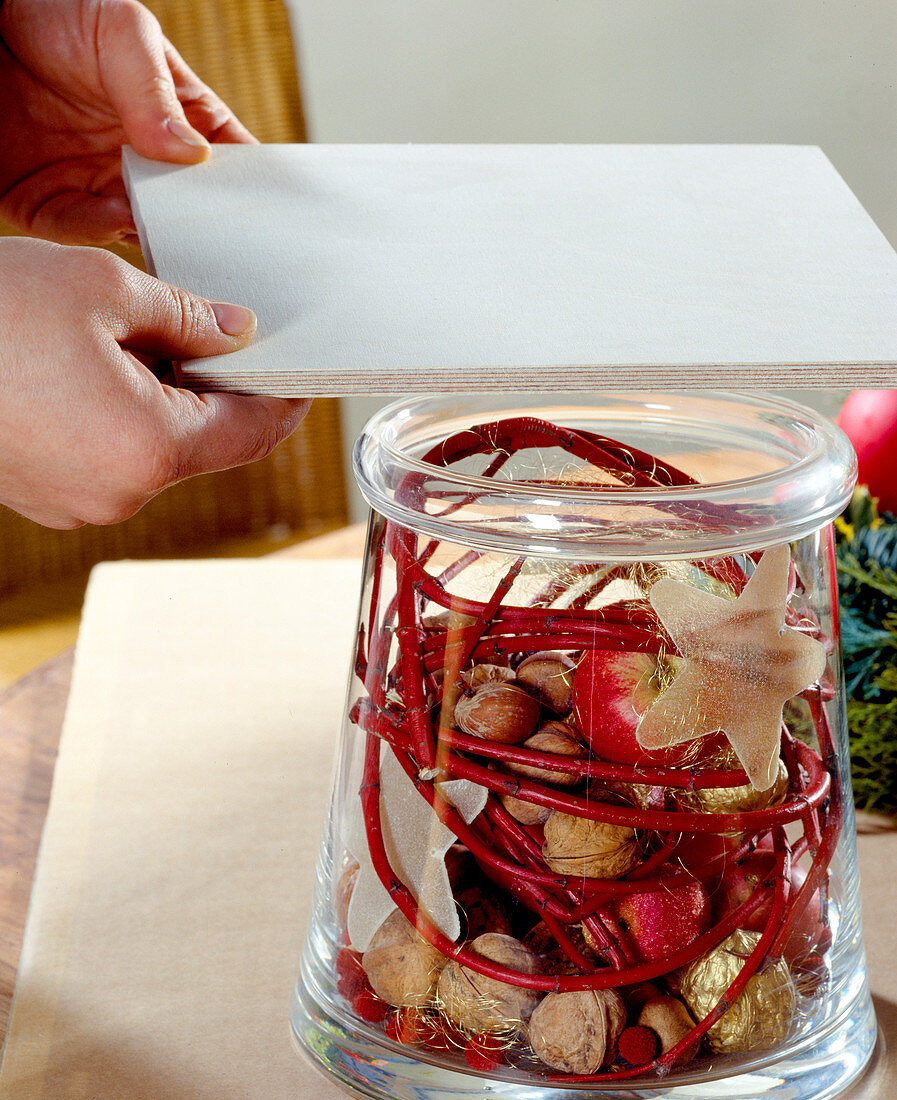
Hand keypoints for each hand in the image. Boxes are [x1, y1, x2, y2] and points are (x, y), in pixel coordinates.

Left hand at [0, 0, 254, 245]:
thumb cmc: (53, 11)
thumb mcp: (120, 32)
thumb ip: (155, 91)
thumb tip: (194, 153)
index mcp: (174, 119)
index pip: (225, 163)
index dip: (247, 188)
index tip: (265, 211)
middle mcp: (140, 162)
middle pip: (185, 210)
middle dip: (201, 226)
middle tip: (215, 234)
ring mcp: (96, 186)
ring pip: (138, 230)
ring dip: (153, 233)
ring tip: (164, 224)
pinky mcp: (49, 203)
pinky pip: (80, 229)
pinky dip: (100, 230)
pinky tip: (118, 218)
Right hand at [0, 237, 308, 527]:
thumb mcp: (102, 290)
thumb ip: (188, 318)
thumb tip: (238, 332)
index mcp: (148, 449)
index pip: (253, 433)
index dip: (285, 397)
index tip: (300, 370)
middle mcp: (119, 493)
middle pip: (206, 442)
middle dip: (218, 388)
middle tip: (213, 329)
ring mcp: (78, 503)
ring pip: (157, 448)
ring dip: (167, 398)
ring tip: (137, 337)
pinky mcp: (46, 495)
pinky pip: (112, 456)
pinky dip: (124, 415)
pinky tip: (98, 366)